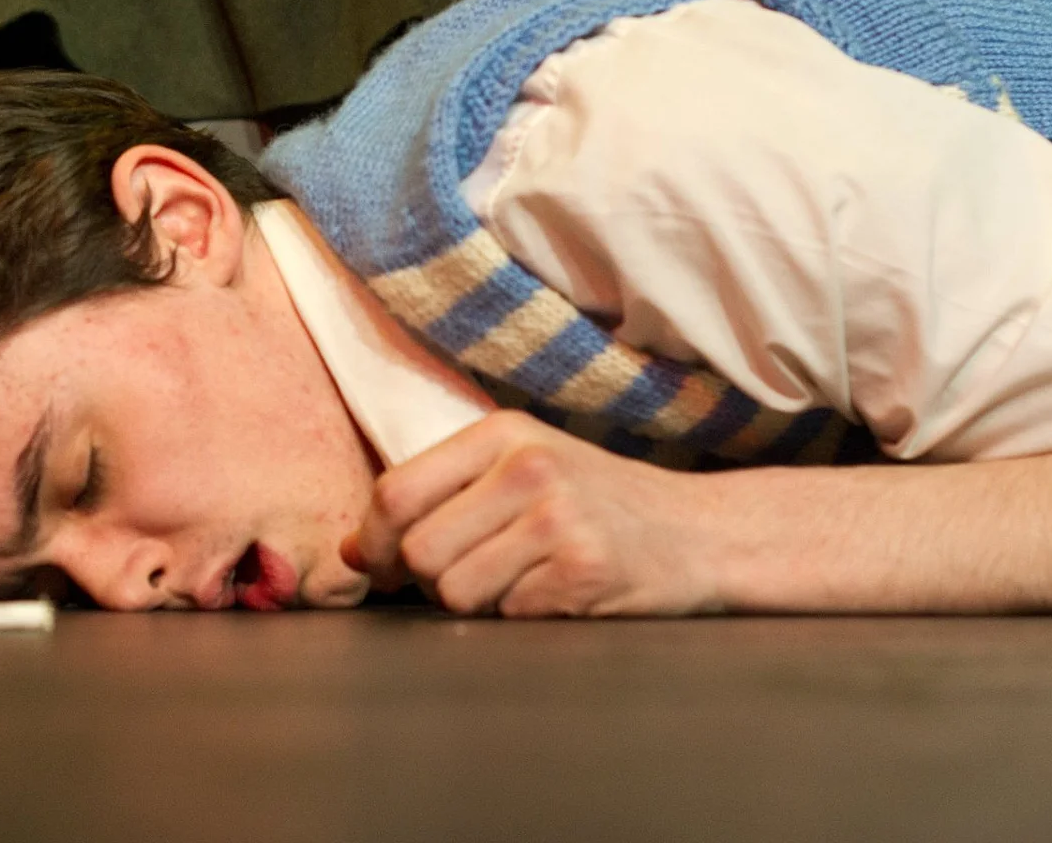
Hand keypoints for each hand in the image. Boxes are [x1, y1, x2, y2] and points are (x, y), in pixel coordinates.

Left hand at [341, 411, 716, 616]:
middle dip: (429, 582)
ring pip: (456, 592)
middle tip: (470, 576)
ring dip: (477, 604)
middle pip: (420, 551)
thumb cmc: (595, 505)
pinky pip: (508, 616)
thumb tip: (351, 551)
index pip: (395, 492)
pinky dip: (521, 617)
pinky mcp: (585, 571)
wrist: (700, 533)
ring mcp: (560, 519)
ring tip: (520, 582)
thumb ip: (438, 496)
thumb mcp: (520, 470)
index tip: (378, 566)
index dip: (372, 543)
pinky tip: (556, 594)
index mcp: (502, 432)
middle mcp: (529, 467)